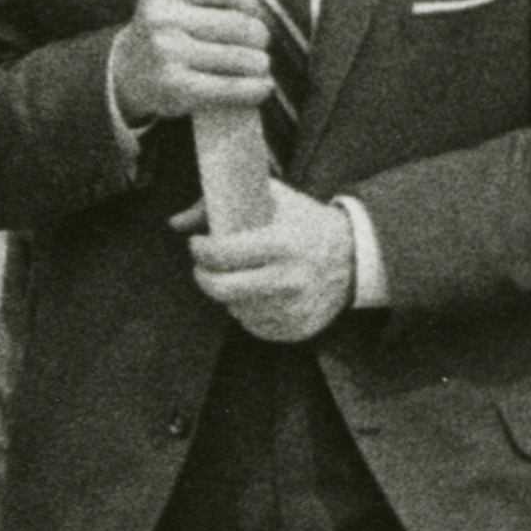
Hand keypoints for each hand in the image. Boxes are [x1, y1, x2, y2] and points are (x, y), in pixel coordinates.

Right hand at [109, 0, 270, 125]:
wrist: (129, 71)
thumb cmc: (169, 22)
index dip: (250, 1)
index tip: (254, 13)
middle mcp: (161, 17)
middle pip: (237, 25)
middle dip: (258, 36)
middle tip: (260, 44)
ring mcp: (166, 53)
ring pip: (238, 57)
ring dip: (259, 64)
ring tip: (260, 65)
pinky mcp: (174, 87)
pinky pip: (229, 88)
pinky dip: (253, 89)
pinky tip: (262, 87)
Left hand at [175, 180, 355, 341]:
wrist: (354, 257)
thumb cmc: (306, 223)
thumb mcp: (273, 199)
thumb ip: (222, 204)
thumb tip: (175, 222)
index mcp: (283, 244)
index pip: (223, 254)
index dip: (201, 250)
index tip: (197, 243)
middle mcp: (289, 280)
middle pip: (222, 290)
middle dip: (204, 277)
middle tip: (204, 267)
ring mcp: (293, 310)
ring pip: (235, 309)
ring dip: (228, 293)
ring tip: (240, 275)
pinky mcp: (296, 330)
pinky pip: (254, 325)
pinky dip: (249, 309)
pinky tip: (259, 292)